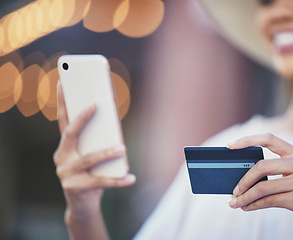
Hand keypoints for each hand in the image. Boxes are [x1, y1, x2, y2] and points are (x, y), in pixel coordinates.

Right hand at [54, 84, 135, 221]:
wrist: (82, 205)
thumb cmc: (91, 175)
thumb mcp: (92, 156)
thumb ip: (97, 142)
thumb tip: (112, 125)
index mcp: (64, 147)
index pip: (62, 121)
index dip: (62, 102)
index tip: (63, 83)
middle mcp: (61, 158)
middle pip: (70, 134)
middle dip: (82, 118)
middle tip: (95, 105)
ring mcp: (66, 174)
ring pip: (89, 159)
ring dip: (107, 153)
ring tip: (122, 148)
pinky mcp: (76, 188)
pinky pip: (101, 182)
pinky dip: (118, 180)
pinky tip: (131, 178)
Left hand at [227, 133, 292, 238]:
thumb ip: (278, 171)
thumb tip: (244, 178)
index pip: (268, 138)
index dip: (247, 140)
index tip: (229, 146)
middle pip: (261, 166)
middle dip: (243, 180)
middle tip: (233, 190)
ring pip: (262, 187)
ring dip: (244, 197)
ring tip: (235, 203)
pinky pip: (269, 201)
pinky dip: (254, 205)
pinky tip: (247, 208)